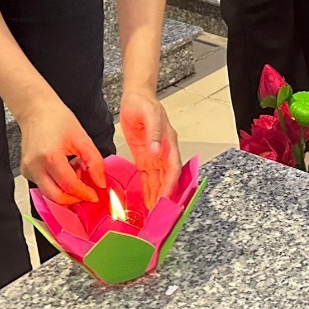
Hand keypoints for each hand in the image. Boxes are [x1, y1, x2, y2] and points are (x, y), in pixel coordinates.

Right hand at [18, 97, 105, 205]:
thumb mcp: (83, 138)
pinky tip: (65, 168)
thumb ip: (95, 162)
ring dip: (66, 189)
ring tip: (76, 170)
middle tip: (87, 191)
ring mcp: (28, 170)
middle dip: (74, 198)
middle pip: (56, 196)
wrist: (36, 110)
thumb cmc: (57, 119)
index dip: (85, 193)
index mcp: (50, 157)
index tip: (95, 195)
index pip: (69, 185)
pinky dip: (57, 183)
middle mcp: (35, 167)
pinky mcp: (25, 171)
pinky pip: (44, 185)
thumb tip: (100, 183)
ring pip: (49, 193)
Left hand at [119, 86, 181, 208]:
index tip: (165, 199)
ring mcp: (154, 154)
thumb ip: (154, 134)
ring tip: (152, 212)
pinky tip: (147, 199)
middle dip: (164, 195)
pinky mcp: (144, 156)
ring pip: (158, 179)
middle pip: (167, 178)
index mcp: (168, 142)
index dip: (170, 184)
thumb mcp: (149, 115)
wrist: (135, 96)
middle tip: (158, 212)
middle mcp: (163, 151)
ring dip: (156, 194)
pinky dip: (148, 188)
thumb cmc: (144, 103)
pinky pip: (147, 175)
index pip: (173, 169)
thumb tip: (157, 151)